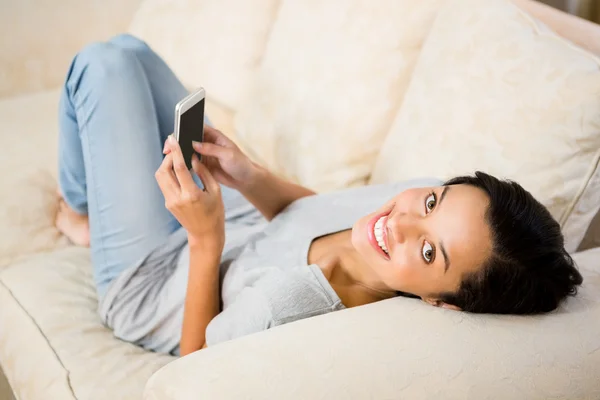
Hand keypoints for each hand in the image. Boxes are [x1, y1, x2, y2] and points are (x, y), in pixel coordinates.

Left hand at [156, 135, 224, 250]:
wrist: (205, 234)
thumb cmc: (215, 212)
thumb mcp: (215, 191)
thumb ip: (204, 172)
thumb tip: (193, 157)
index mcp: (191, 195)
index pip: (179, 168)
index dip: (175, 152)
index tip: (173, 139)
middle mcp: (177, 198)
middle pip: (163, 171)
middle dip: (168, 157)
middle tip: (176, 149)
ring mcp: (170, 202)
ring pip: (160, 177)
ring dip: (166, 165)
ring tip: (176, 159)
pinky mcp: (168, 204)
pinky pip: (164, 184)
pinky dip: (169, 174)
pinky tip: (178, 171)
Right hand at [165, 126, 257, 190]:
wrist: (245, 179)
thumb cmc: (241, 164)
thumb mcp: (228, 155)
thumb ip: (211, 149)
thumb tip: (194, 144)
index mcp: (214, 136)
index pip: (197, 128)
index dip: (185, 129)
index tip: (175, 135)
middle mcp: (207, 143)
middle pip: (189, 139)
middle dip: (178, 142)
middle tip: (168, 149)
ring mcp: (204, 154)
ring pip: (187, 151)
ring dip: (178, 154)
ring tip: (168, 158)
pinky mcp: (202, 165)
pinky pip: (190, 162)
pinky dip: (183, 163)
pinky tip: (175, 167)